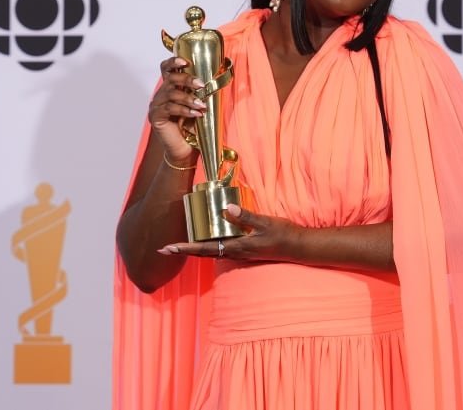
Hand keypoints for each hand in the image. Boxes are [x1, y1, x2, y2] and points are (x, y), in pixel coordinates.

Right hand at [148, 57, 205, 162]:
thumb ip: (199, 93)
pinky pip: (169, 108)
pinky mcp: (156, 117)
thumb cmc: (192, 127)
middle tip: (201, 84)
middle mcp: (160, 95)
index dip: (173, 62)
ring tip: (202, 105)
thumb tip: (215, 80)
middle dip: (187, 79)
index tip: (185, 62)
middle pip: (170, 79)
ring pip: (170, 93)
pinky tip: (196, 114)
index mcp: (170, 89)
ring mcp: (156, 106)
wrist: (185, 151)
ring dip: (188, 98)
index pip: (166, 69)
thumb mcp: (197, 106)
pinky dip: (184, 110)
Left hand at [157, 204, 300, 261]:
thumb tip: (227, 209)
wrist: (298, 248)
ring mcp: (239, 253)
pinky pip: (221, 249)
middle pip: (203, 253)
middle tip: (164, 248)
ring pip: (211, 252)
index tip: (168, 247)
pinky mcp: (244, 250)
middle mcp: (234, 253)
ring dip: (194, 249)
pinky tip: (206, 239)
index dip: (185, 248)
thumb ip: (246, 217)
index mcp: (236, 247)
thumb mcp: (265, 223)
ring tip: (179, 245)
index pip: (204, 249)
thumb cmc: (282, 234)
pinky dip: (208, 246)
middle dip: (184, 250)